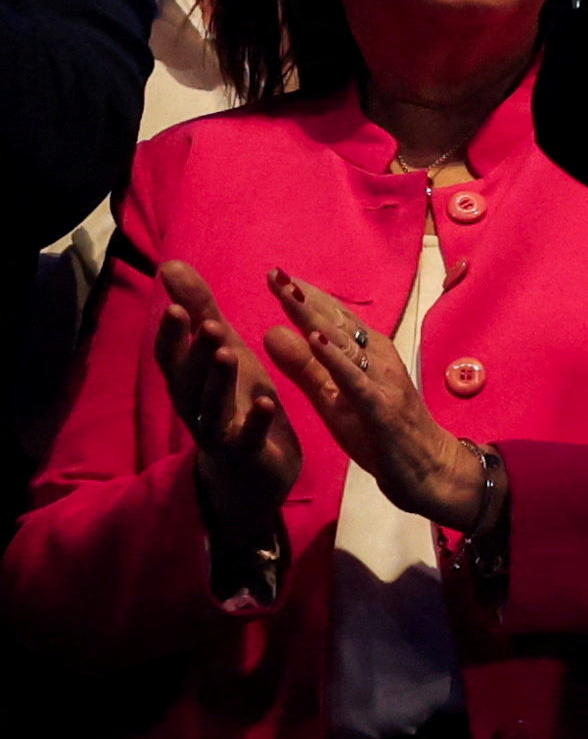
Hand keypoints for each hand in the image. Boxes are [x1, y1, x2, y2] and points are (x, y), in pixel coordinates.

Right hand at [147, 257, 296, 532]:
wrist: (250, 473)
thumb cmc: (233, 400)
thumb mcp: (219, 351)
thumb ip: (198, 309)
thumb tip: (169, 265)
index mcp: (192, 379)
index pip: (172, 356)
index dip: (172, 335)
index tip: (173, 306)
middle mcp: (197, 406)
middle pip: (189, 379)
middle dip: (196, 352)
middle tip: (207, 323)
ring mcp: (221, 431)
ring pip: (213, 406)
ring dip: (219, 380)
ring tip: (228, 352)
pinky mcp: (249, 452)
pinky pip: (249, 436)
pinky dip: (256, 419)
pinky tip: (267, 401)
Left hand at [259, 269, 487, 531]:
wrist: (430, 470)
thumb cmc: (381, 433)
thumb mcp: (333, 399)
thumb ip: (304, 367)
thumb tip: (271, 331)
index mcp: (367, 356)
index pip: (333, 320)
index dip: (305, 297)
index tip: (275, 273)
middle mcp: (378, 361)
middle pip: (338, 324)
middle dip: (306, 299)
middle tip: (275, 272)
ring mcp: (381, 382)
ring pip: (346, 345)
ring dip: (318, 319)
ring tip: (291, 295)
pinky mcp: (381, 408)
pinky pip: (355, 381)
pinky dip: (336, 359)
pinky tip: (317, 342)